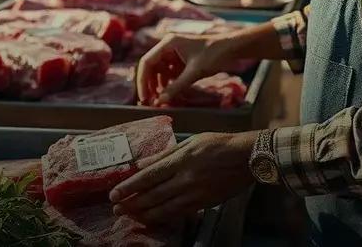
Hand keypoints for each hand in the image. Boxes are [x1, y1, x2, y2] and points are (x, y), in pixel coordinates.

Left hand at [110, 131, 258, 224]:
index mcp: (180, 160)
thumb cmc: (218, 144)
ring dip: (143, 213)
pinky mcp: (203, 203)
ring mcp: (194, 194)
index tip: (114, 193)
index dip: (129, 187)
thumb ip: (165, 154)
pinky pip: (178, 214)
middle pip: (152, 195)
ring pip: (163, 208)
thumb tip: (141, 163)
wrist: (246, 158)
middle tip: (116, 208)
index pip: (148, 176)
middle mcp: (185, 179)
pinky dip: (162, 217)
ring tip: (129, 215)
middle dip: (131, 203)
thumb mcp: (190, 142)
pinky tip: (152, 218)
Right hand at [136, 35, 230, 105]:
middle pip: (151, 68)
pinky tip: (170, 95)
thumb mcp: (195, 72)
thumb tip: (160, 102)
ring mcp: (174, 54)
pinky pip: (169, 74)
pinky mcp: (181, 61)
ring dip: (158, 86)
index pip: (147, 62)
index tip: (144, 97)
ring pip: (159, 72)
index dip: (142, 81)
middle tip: (149, 102)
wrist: (232, 49)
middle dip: (149, 85)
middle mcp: (168, 47)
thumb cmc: (214, 55)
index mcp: (168, 43)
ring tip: (159, 101)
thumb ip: (177, 87)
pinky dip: (168, 85)